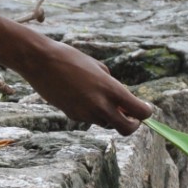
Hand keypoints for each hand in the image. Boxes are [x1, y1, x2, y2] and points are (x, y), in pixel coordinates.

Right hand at [12, 37, 152, 135]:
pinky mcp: (73, 116)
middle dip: (132, 125)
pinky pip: (90, 119)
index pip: (139, 112)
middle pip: (127, 129)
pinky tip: (82, 96)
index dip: (146, 113)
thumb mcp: (99, 68)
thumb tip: (121, 102)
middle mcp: (100, 105)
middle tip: (131, 117)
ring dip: (110, 116)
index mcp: (111, 90)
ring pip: (107, 123)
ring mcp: (86, 113)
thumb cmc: (71, 59)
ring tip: (100, 98)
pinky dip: (93, 113)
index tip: (146, 109)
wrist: (41, 62)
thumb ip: (113, 86)